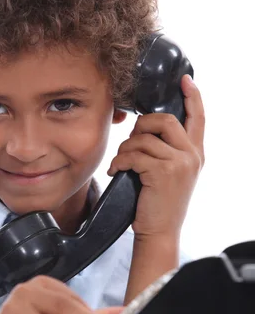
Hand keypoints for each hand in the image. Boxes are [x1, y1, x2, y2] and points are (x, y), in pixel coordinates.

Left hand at [108, 75, 204, 239]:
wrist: (160, 232)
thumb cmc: (159, 204)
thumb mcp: (172, 175)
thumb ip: (168, 151)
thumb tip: (145, 128)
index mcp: (196, 154)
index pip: (198, 118)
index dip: (192, 96)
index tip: (184, 80)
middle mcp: (192, 156)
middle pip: (164, 120)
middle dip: (140, 125)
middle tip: (130, 142)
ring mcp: (179, 163)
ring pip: (143, 139)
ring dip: (125, 150)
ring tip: (120, 164)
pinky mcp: (162, 172)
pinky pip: (133, 155)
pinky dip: (119, 162)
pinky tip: (115, 171)